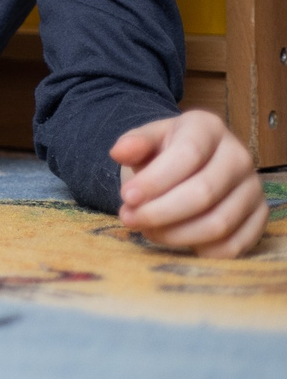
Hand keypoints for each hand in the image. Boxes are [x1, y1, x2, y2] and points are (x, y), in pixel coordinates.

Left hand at [112, 111, 268, 257]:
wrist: (193, 162)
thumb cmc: (166, 152)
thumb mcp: (147, 140)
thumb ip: (133, 144)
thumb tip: (119, 152)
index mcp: (209, 128)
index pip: (187, 155)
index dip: (155, 180)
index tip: (127, 197)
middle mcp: (239, 156)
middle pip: (203, 193)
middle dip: (160, 212)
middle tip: (130, 219)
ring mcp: (253, 188)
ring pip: (218, 223)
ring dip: (176, 234)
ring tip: (147, 230)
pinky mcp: (260, 216)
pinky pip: (235, 245)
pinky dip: (202, 250)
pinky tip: (176, 240)